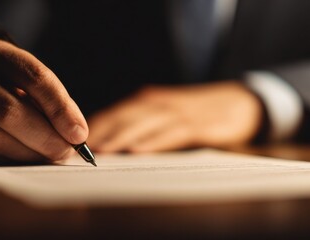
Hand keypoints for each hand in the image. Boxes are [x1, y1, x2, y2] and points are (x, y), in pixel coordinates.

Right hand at [0, 38, 87, 161]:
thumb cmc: (3, 92)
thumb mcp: (25, 86)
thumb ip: (49, 104)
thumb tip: (77, 134)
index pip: (33, 75)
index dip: (59, 107)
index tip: (79, 133)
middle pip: (10, 109)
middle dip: (45, 135)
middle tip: (67, 152)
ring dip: (28, 152)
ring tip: (49, 157)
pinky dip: (10, 159)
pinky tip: (26, 160)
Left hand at [87, 81, 262, 152]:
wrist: (239, 102)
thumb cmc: (195, 113)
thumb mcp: (163, 115)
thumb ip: (139, 125)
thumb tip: (108, 143)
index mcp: (145, 100)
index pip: (112, 113)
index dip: (92, 127)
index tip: (70, 142)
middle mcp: (156, 102)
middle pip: (122, 117)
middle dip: (100, 134)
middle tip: (78, 151)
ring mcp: (176, 111)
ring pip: (142, 124)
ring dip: (120, 138)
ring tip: (101, 153)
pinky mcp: (196, 123)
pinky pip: (170, 133)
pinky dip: (152, 142)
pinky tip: (137, 151)